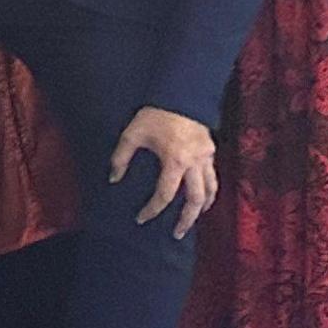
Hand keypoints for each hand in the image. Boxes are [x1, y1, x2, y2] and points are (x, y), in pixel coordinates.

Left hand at [107, 106, 217, 237]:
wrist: (180, 94)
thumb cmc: (154, 114)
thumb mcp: (132, 135)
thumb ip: (120, 158)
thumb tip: (113, 179)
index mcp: (175, 160)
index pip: (165, 194)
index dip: (152, 209)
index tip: (141, 218)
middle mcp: (195, 162)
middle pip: (195, 199)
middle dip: (186, 219)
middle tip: (178, 234)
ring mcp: (207, 157)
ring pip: (211, 189)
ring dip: (203, 207)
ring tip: (193, 220)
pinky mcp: (211, 151)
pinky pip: (213, 177)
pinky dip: (209, 191)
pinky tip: (202, 198)